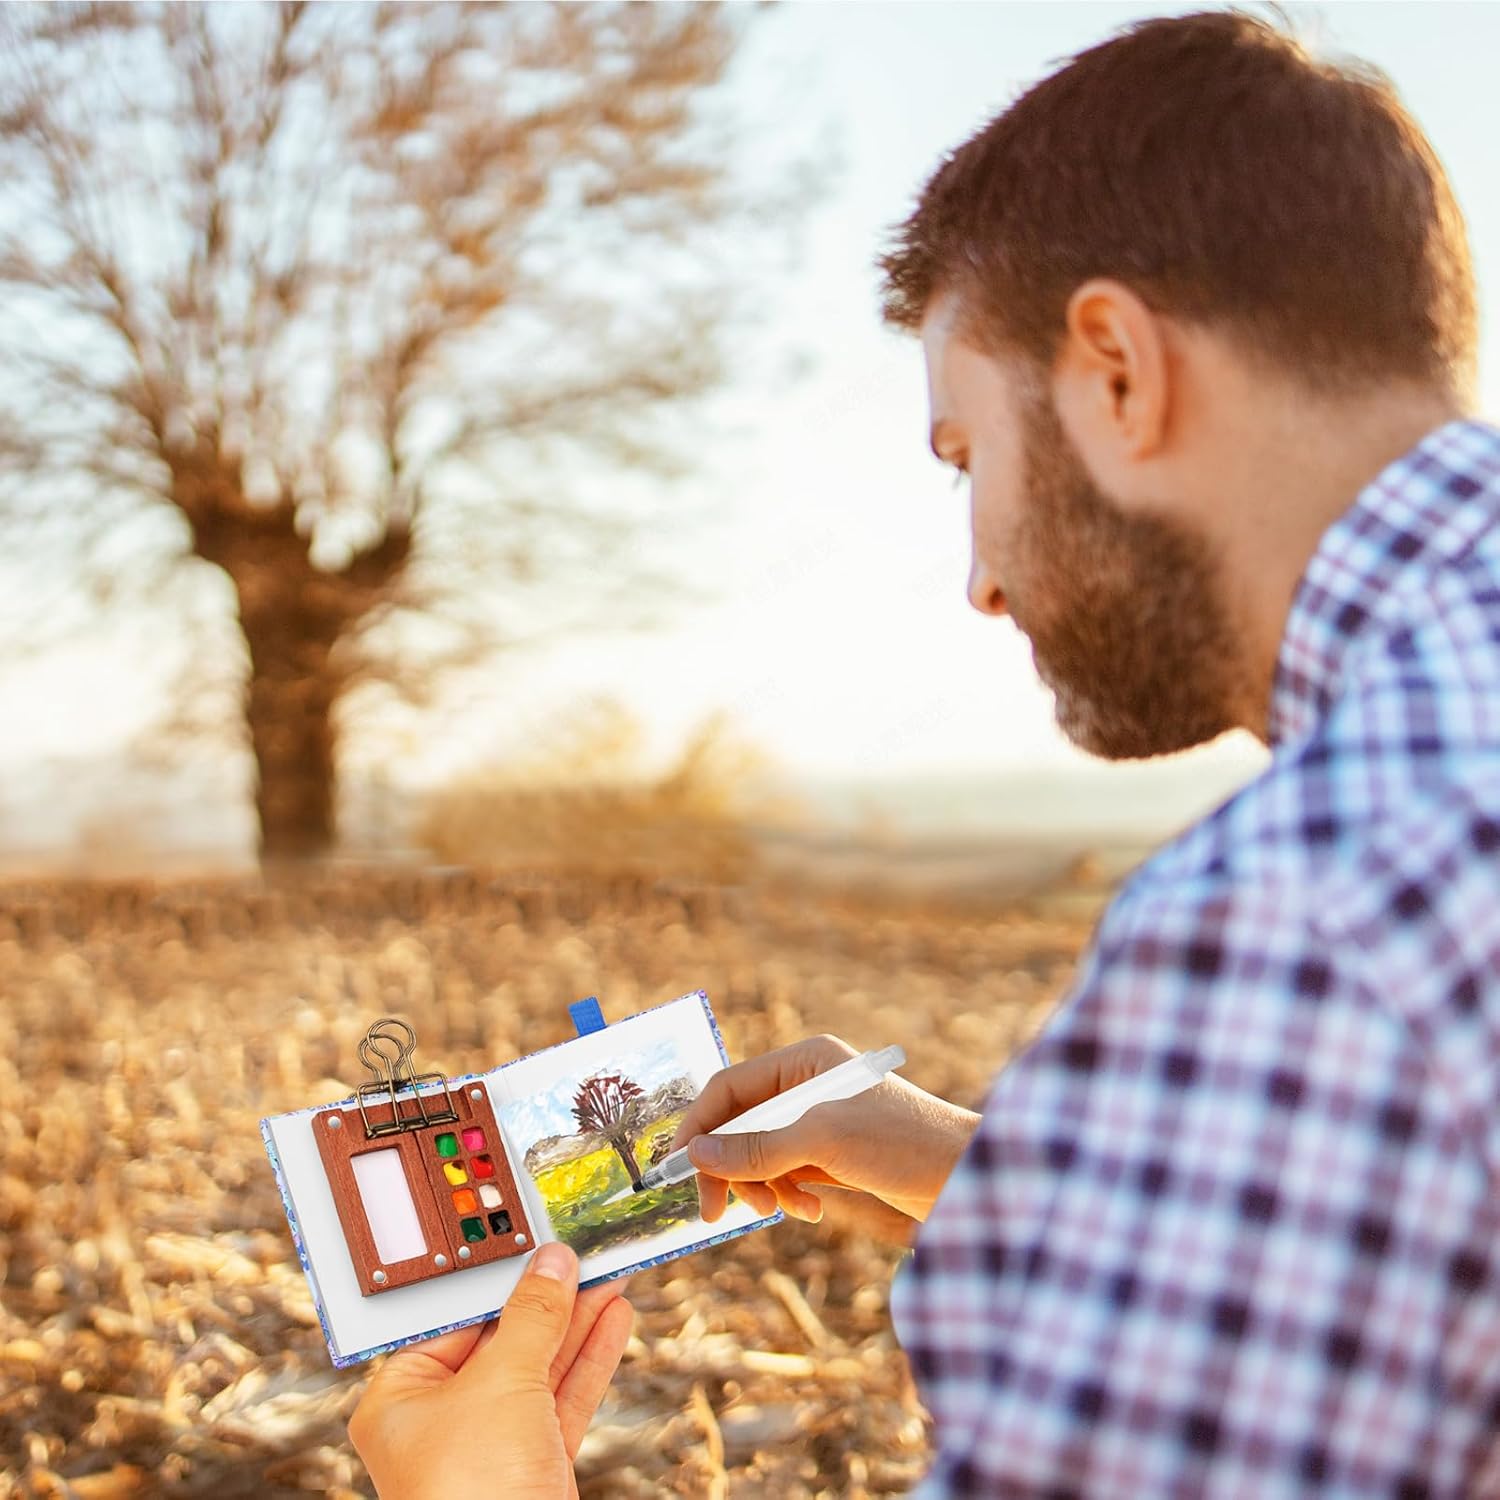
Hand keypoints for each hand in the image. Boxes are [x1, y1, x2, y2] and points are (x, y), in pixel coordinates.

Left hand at [348, 1242, 632, 1499]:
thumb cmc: (473, 1494)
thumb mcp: (502, 1384)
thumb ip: (532, 1317)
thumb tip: (552, 1262)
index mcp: (401, 1399)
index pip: (454, 1318)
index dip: (499, 1277)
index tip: (535, 1242)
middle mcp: (440, 1421)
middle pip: (503, 1338)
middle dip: (549, 1297)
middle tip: (584, 1252)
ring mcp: (489, 1447)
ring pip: (540, 1366)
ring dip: (578, 1321)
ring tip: (612, 1273)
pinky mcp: (531, 1468)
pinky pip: (563, 1399)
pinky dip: (590, 1359)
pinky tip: (615, 1320)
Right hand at [668, 1035, 979, 1243]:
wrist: (970, 1181)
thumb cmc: (905, 1142)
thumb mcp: (825, 1141)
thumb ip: (759, 1147)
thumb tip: (696, 1153)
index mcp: (806, 1061)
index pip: (729, 1088)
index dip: (698, 1126)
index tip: (678, 1171)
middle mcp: (809, 1085)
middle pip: (738, 1124)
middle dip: (730, 1166)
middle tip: (717, 1211)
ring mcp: (820, 1122)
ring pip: (759, 1155)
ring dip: (762, 1186)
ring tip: (789, 1210)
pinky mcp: (834, 1156)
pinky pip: (785, 1174)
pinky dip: (788, 1194)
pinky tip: (812, 1210)